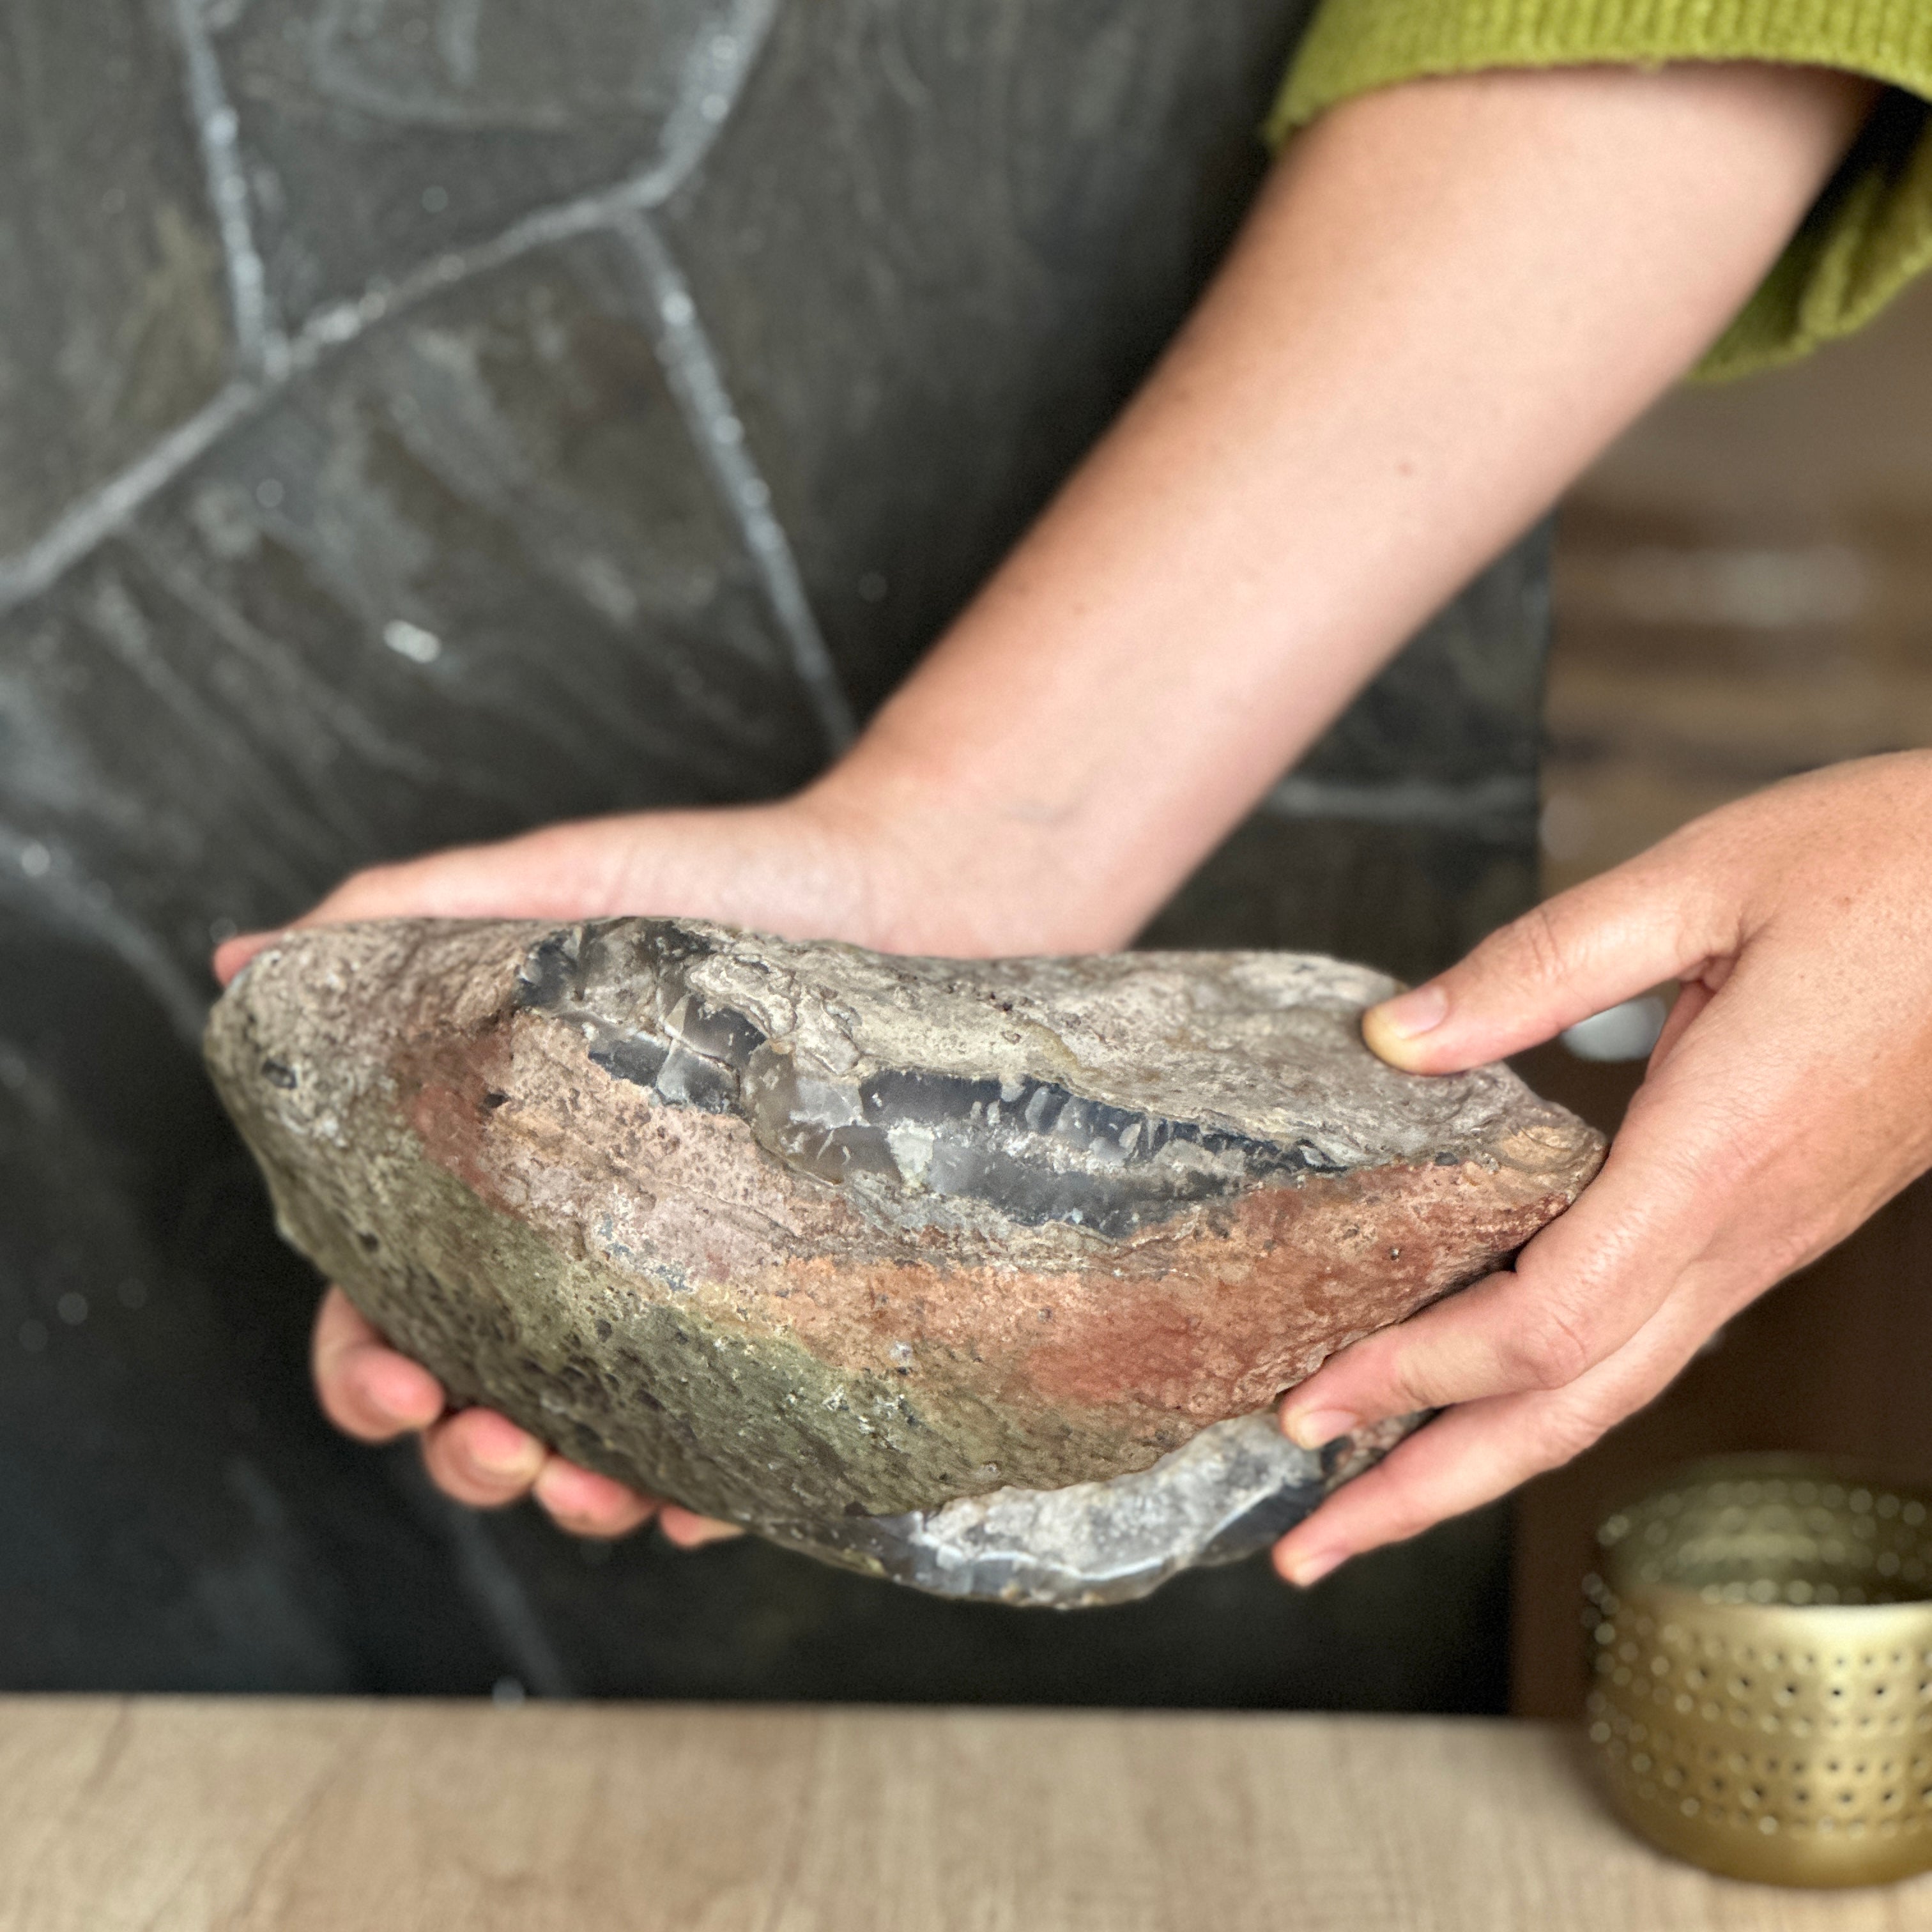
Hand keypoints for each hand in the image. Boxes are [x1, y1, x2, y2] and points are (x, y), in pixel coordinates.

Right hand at [217, 789, 974, 1541]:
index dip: (367, 1361)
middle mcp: (587, 1244)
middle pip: (487, 1395)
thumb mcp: (561, 882)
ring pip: (608, 1439)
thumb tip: (241, 964)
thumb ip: (404, 919)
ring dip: (580, 1497)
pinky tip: (703, 1506)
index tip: (395, 1382)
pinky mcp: (804, 1304)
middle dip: (467, 1453)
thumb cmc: (731, 880)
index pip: (392, 1297)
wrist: (920, 886)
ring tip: (595, 1492)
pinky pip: (747, 1430)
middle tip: (498, 1449)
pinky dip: (713, 1489)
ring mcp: (694, 1284)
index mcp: (502, 1169)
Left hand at [1272, 753, 1931, 1586]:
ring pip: (1610, 1393)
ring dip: (1482, 1460)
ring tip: (1370, 1499)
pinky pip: (1642, 1342)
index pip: (1546, 1319)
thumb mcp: (1704, 880)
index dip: (1420, 1376)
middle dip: (1428, 1486)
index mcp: (1718, 1155)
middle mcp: (1743, 1230)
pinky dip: (1544, 1391)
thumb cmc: (1891, 869)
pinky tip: (1479, 1390)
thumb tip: (1392, 1037)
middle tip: (1308, 1548)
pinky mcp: (1769, 1223)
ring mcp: (1764, 1241)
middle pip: (1569, 1407)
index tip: (1310, 1405)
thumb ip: (1540, 964)